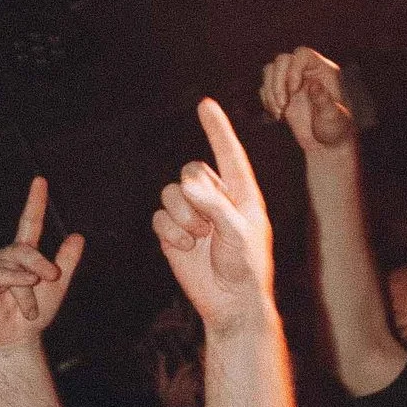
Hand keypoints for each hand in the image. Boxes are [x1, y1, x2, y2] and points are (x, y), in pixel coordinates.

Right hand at [0, 177, 84, 353]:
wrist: (17, 339)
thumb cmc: (34, 313)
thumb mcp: (57, 287)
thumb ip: (66, 262)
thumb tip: (78, 236)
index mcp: (23, 255)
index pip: (29, 223)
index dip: (34, 202)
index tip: (40, 181)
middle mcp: (4, 257)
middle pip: (22, 247)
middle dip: (39, 261)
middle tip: (52, 277)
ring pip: (11, 263)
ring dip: (28, 284)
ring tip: (32, 307)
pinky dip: (14, 279)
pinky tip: (26, 284)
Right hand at [152, 99, 276, 330]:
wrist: (230, 303)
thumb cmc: (247, 267)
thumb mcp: (239, 233)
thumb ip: (215, 205)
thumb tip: (187, 183)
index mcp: (241, 191)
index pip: (228, 152)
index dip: (216, 128)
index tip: (205, 104)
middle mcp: (215, 197)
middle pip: (191, 170)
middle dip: (193, 194)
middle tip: (206, 224)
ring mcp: (193, 214)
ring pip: (171, 193)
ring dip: (182, 216)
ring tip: (198, 238)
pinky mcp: (173, 233)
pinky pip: (159, 217)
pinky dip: (169, 232)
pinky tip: (184, 248)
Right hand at [260, 47, 358, 160]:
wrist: (327, 145)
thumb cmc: (336, 130)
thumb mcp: (333, 117)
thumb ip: (323, 100)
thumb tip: (313, 84)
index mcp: (323, 71)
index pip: (302, 55)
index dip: (293, 70)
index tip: (294, 92)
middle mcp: (307, 72)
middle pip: (282, 60)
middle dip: (277, 83)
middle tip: (284, 107)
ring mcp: (293, 82)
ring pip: (270, 71)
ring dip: (270, 92)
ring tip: (280, 112)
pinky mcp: (282, 93)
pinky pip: (265, 87)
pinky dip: (267, 101)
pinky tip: (278, 116)